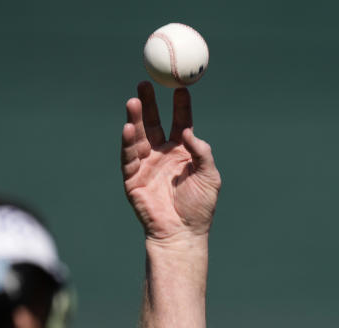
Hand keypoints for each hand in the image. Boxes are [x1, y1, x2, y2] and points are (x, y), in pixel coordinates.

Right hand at [121, 82, 221, 242]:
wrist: (182, 233)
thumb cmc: (200, 207)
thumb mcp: (210, 177)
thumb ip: (202, 153)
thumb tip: (190, 132)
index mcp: (183, 152)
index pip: (180, 122)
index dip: (180, 105)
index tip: (180, 86)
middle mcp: (163, 154)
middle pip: (154, 122)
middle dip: (149, 103)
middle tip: (146, 82)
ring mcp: (147, 164)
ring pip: (139, 135)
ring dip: (135, 118)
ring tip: (133, 99)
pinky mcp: (133, 177)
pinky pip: (129, 156)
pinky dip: (128, 142)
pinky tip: (128, 127)